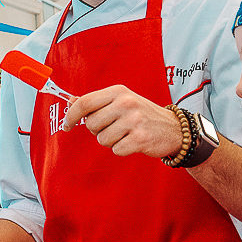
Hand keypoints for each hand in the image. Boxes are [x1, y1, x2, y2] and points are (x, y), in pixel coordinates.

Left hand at [61, 85, 182, 157]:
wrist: (174, 128)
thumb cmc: (142, 114)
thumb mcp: (121, 100)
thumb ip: (96, 101)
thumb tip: (70, 100)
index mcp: (118, 91)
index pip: (85, 102)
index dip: (71, 115)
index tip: (67, 125)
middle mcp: (126, 103)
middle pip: (92, 124)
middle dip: (98, 130)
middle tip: (113, 127)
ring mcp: (134, 121)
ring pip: (102, 139)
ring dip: (111, 141)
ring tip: (125, 134)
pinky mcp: (140, 139)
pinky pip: (116, 150)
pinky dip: (121, 149)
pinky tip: (132, 142)